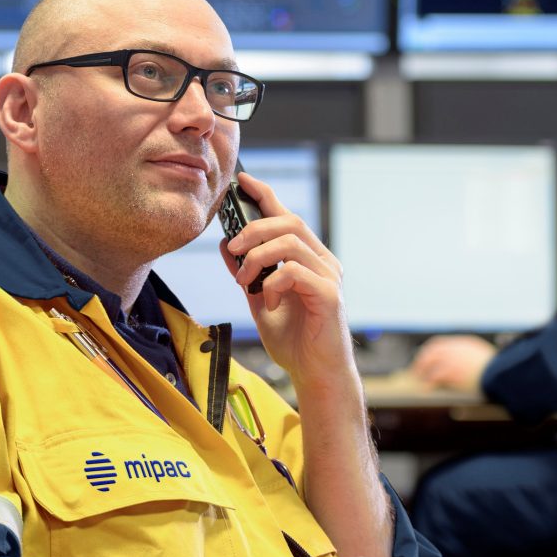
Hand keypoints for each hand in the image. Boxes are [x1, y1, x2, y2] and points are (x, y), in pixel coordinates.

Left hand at [220, 170, 350, 382]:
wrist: (315, 375)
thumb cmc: (294, 340)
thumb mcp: (260, 301)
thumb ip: (247, 273)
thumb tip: (227, 244)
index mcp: (308, 258)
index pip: (287, 216)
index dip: (266, 195)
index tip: (243, 182)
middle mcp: (323, 261)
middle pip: (289, 222)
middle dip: (254, 228)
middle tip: (233, 247)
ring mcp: (329, 276)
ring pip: (291, 242)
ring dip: (258, 257)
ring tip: (244, 280)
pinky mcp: (329, 294)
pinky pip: (295, 272)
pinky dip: (272, 283)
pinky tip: (267, 302)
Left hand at [410, 334, 496, 392]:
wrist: (501, 374)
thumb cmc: (500, 370)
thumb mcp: (486, 358)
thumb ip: (474, 358)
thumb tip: (469, 366)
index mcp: (464, 343)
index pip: (440, 343)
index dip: (430, 351)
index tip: (426, 357)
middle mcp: (455, 348)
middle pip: (431, 351)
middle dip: (422, 359)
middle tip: (417, 368)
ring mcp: (451, 359)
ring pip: (430, 362)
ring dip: (423, 370)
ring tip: (420, 379)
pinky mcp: (450, 372)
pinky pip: (434, 377)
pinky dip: (429, 382)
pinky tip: (427, 388)